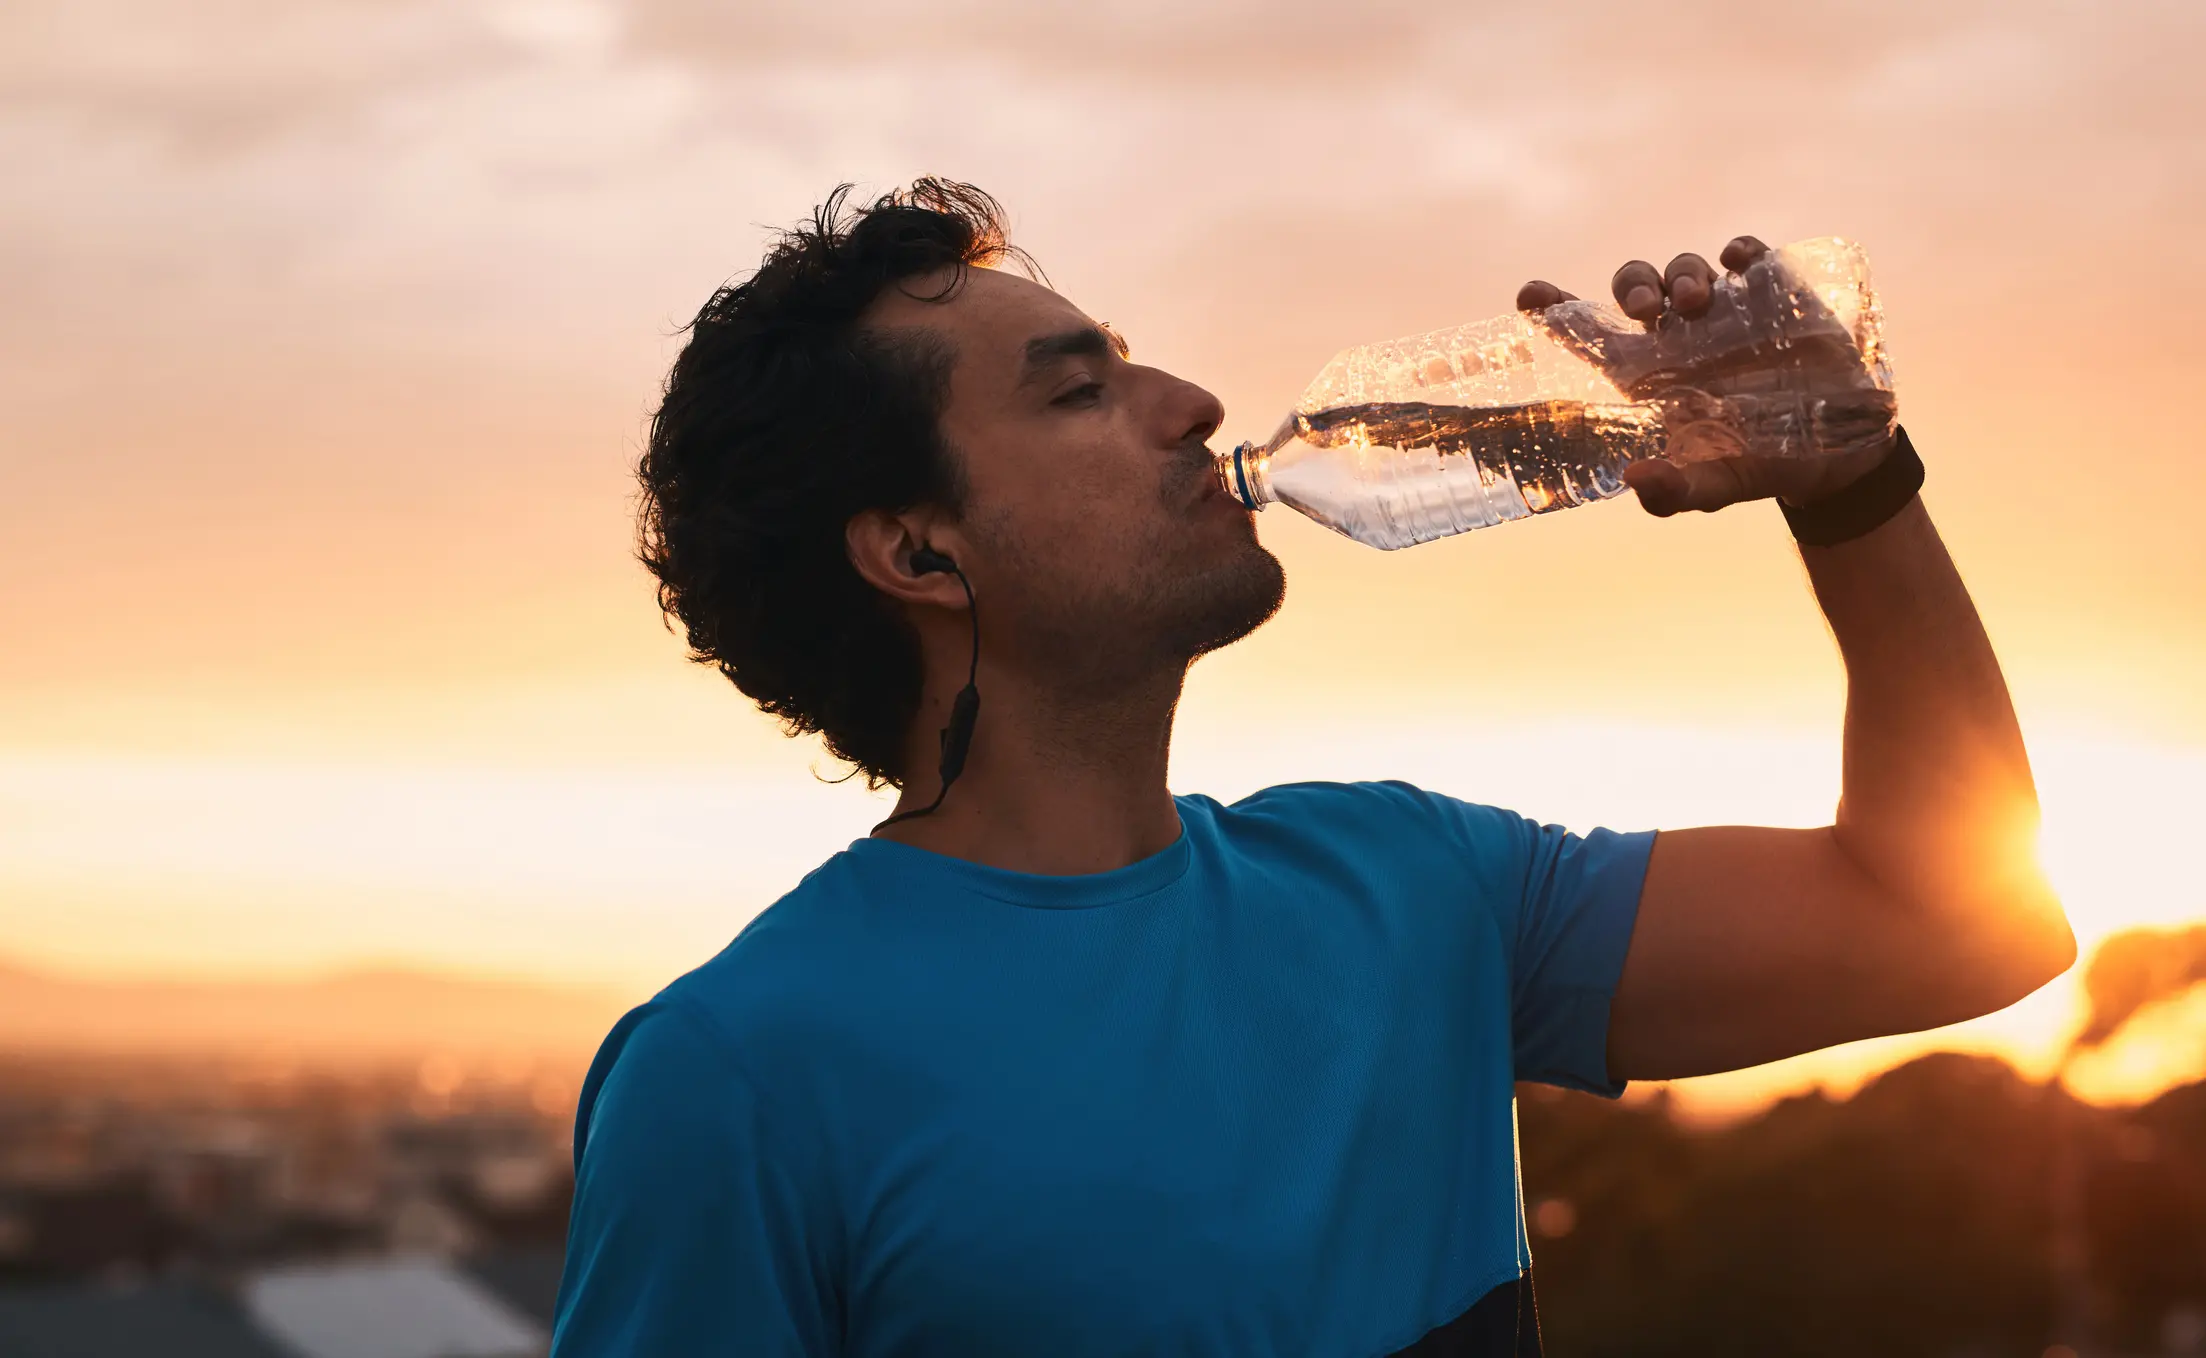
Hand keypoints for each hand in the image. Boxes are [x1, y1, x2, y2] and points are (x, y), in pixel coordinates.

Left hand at [1517, 236, 1895, 517]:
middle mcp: (1678, 337)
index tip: (1528, 294)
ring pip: (1684, 270)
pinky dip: (1737, 253)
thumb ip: (1676, 492)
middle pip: (1634, 288)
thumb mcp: (1717, 488)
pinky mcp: (1772, 295)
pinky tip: (1737, 264)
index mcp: (1648, 377)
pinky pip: (1746, 257)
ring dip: (1680, 275)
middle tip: (1641, 306)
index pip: (1590, 336)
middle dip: (1630, 284)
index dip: (1556, 311)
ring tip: (1693, 302)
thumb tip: (1637, 479)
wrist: (1835, 453)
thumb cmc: (1757, 467)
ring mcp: (1724, 312)